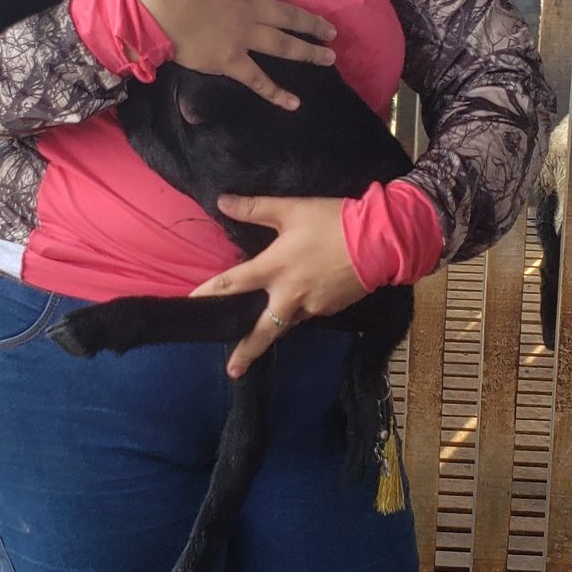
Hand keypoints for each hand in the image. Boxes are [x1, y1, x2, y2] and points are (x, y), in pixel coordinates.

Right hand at [135, 0, 335, 108]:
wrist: (153, 6)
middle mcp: (249, 10)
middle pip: (288, 16)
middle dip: (311, 23)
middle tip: (331, 31)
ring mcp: (243, 37)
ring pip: (283, 45)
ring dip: (309, 52)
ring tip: (329, 57)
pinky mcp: (230, 61)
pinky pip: (257, 80)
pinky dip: (275, 93)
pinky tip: (294, 104)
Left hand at [191, 194, 367, 375]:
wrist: (380, 240)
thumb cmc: (333, 221)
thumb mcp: (292, 209)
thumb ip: (255, 208)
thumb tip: (222, 201)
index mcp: (275, 268)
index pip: (233, 283)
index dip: (209, 292)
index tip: (191, 303)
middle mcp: (290, 294)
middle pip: (262, 330)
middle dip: (246, 352)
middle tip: (232, 370)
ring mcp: (311, 306)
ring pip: (286, 323)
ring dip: (274, 331)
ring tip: (262, 342)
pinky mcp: (330, 309)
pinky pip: (307, 314)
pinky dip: (300, 312)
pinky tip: (302, 303)